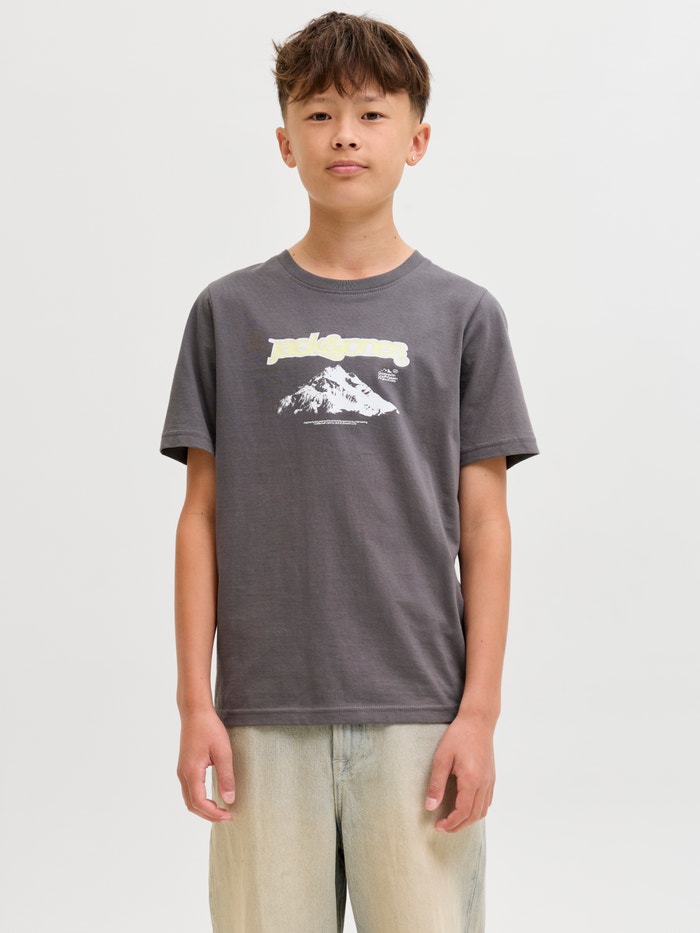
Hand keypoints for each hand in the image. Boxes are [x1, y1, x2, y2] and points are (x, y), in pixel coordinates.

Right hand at [177, 708, 235, 821]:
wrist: (195, 713)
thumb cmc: (210, 729)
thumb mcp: (223, 752)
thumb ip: (226, 777)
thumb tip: (229, 799)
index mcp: (191, 771)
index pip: (199, 802)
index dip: (213, 813)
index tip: (229, 815)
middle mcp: (183, 774)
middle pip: (192, 805)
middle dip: (208, 815)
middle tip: (227, 817)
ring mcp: (181, 771)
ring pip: (189, 799)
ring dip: (203, 809)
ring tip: (221, 810)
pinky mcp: (184, 767)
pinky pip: (189, 790)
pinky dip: (199, 800)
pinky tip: (212, 798)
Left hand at [425, 714, 495, 831]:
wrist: (478, 721)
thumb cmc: (458, 736)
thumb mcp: (441, 758)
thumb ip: (436, 784)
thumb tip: (430, 807)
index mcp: (472, 780)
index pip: (463, 812)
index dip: (450, 823)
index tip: (438, 826)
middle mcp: (484, 783)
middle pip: (475, 815)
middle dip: (459, 825)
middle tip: (443, 827)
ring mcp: (490, 780)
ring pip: (483, 810)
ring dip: (469, 820)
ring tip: (453, 820)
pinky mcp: (491, 776)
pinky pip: (487, 801)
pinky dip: (477, 810)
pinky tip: (466, 807)